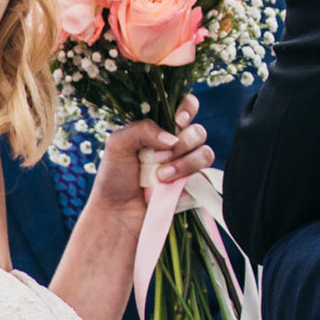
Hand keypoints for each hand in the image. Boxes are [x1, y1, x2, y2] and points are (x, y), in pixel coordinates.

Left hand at [87, 93, 214, 225]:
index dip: (188, 108)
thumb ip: (143, 129)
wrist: (118, 213)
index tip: (178, 121)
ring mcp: (187, 164)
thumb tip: (171, 137)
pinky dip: (188, 173)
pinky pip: (206, 171)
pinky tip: (169, 183)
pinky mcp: (194, 183)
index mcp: (160, 128)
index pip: (185, 107)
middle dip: (182, 142)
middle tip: (158, 157)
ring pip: (205, 151)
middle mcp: (176, 144)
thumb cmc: (114, 177)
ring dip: (184, 161)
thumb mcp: (118, 144)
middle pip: (198, 130)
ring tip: (161, 176)